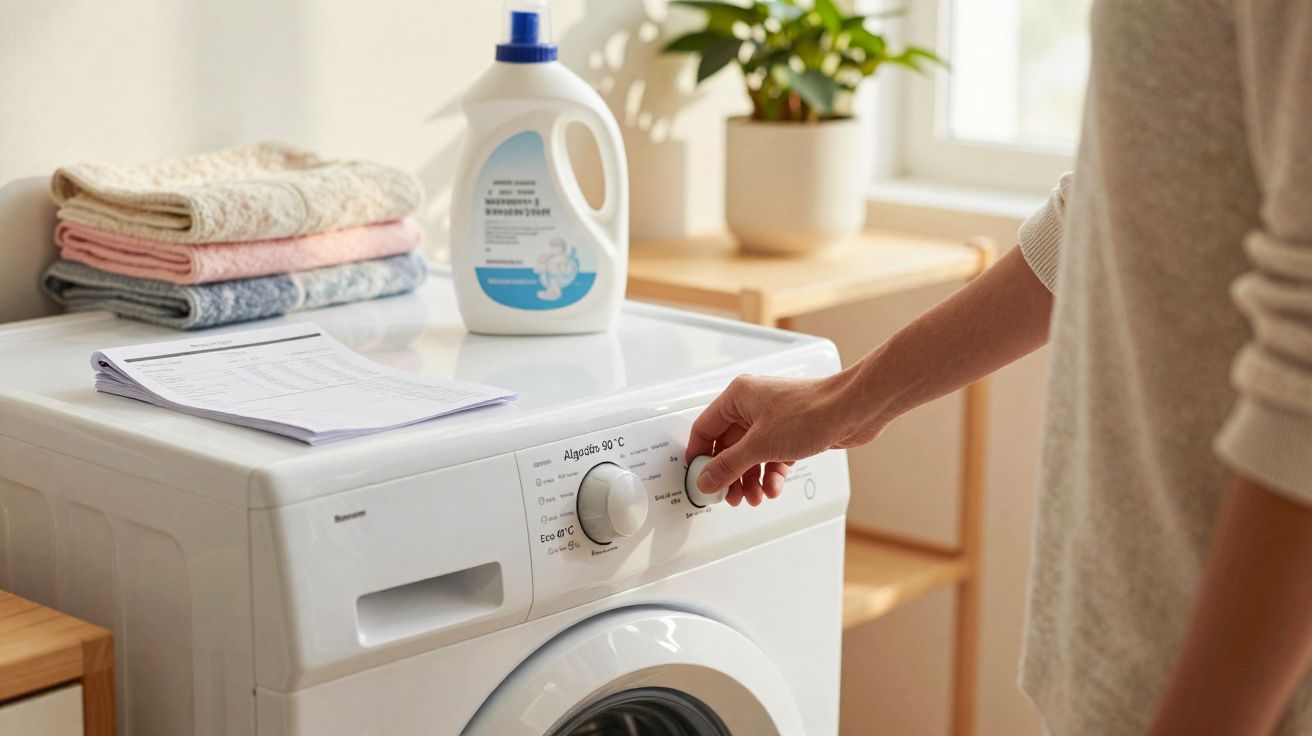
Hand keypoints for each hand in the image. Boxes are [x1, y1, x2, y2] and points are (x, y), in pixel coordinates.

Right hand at [685, 371, 883, 505]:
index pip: (705, 429)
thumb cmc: (812, 411)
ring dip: (751, 479)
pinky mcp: (792, 432)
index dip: (700, 457)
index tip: (700, 479)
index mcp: (738, 397)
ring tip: (753, 496)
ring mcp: (773, 419)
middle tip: (729, 495)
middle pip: (728, 447)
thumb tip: (707, 479)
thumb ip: (729, 465)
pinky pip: (772, 457)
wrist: (852, 411)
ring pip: (751, 455)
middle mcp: (753, 406)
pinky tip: (773, 487)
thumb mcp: (760, 445)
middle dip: (730, 475)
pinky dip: (771, 474)